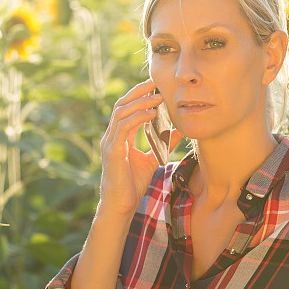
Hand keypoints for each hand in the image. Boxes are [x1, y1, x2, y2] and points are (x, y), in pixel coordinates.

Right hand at [98, 79, 182, 216]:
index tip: (154, 86)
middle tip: (154, 83)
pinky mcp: (113, 151)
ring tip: (156, 97)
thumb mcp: (152, 159)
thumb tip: (178, 131)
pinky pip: (123, 128)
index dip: (139, 96)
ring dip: (139, 102)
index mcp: (119, 137)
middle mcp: (112, 136)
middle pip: (121, 105)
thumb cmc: (133, 184)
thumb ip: (162, 144)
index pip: (126, 109)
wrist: (122, 205)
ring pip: (121, 113)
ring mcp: (110, 143)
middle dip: (137, 92)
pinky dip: (137, 118)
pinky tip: (151, 114)